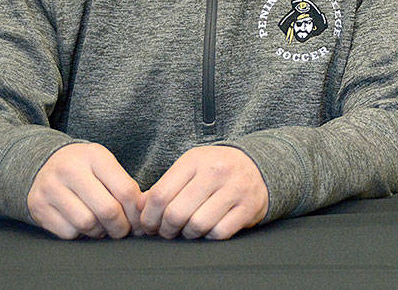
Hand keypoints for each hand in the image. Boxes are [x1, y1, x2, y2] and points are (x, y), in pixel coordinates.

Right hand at [27, 142, 141, 239]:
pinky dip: (80, 234)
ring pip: (87, 224)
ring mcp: (51, 188)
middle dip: (121, 227)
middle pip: (107, 210)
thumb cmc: (84, 168)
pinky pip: (68, 232)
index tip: (139, 222)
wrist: (45, 163)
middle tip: (123, 230)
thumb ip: (124, 186)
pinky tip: (82, 225)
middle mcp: (70, 169)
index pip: (126, 191)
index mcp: (94, 156)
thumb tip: (143, 213)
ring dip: (100, 232)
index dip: (137, 213)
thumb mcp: (104, 165)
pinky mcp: (38, 206)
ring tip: (103, 227)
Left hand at [139, 145, 267, 239]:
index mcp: (195, 160)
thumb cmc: (217, 169)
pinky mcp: (248, 207)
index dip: (149, 216)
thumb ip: (165, 186)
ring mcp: (234, 189)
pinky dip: (209, 236)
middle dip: (166, 229)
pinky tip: (208, 229)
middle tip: (167, 231)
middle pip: (176, 213)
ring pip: (197, 225)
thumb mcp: (191, 167)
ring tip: (188, 230)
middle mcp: (215, 171)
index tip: (149, 225)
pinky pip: (219, 232)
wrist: (258, 166)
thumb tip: (139, 208)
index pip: (160, 195)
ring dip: (188, 234)